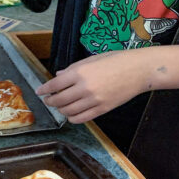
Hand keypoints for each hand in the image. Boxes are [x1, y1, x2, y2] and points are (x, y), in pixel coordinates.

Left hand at [36, 49, 158, 122]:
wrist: (139, 70)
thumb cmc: (116, 60)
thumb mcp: (92, 59)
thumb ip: (73, 69)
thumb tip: (58, 76)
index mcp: (80, 72)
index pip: (54, 84)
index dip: (44, 89)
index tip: (39, 92)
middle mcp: (84, 87)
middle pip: (59, 100)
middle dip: (50, 101)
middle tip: (48, 100)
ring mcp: (93, 100)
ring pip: (68, 111)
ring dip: (61, 110)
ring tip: (60, 106)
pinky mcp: (102, 109)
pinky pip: (81, 118)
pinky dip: (72, 117)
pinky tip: (71, 114)